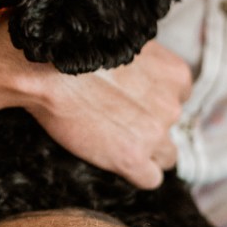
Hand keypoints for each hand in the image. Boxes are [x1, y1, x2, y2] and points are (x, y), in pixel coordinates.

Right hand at [23, 41, 191, 188]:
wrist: (48, 72)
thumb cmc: (79, 54)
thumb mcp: (126, 47)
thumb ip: (145, 68)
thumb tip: (139, 80)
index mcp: (175, 75)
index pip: (179, 100)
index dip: (154, 104)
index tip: (132, 103)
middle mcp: (172, 106)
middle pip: (171, 130)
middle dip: (149, 128)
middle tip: (119, 123)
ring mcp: (155, 134)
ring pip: (166, 157)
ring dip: (146, 152)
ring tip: (115, 142)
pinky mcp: (132, 159)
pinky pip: (150, 179)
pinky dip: (135, 173)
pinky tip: (116, 161)